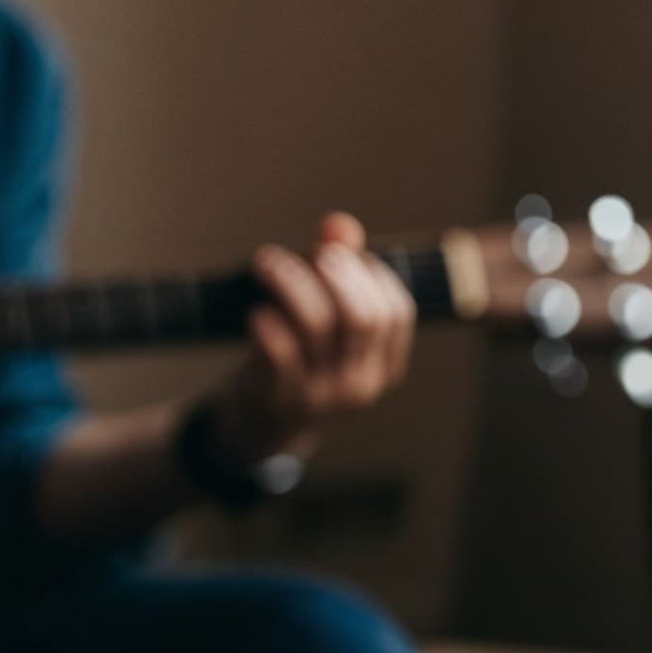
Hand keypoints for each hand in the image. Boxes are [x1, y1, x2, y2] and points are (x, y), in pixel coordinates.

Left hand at [210, 212, 415, 467]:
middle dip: (334, 273)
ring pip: (316, 326)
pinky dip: (266, 323)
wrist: (264, 427)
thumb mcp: (327, 326)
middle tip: (307, 253)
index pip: (396, 311)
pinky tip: (255, 310)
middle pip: (361, 316)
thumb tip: (337, 224)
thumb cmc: (300, 363)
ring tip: (267, 263)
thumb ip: (338, 273)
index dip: (369, 274)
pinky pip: (278, 353)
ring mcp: (320, 394)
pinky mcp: (278, 398)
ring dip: (290, 283)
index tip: (338, 255)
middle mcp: (360, 383)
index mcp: (384, 366)